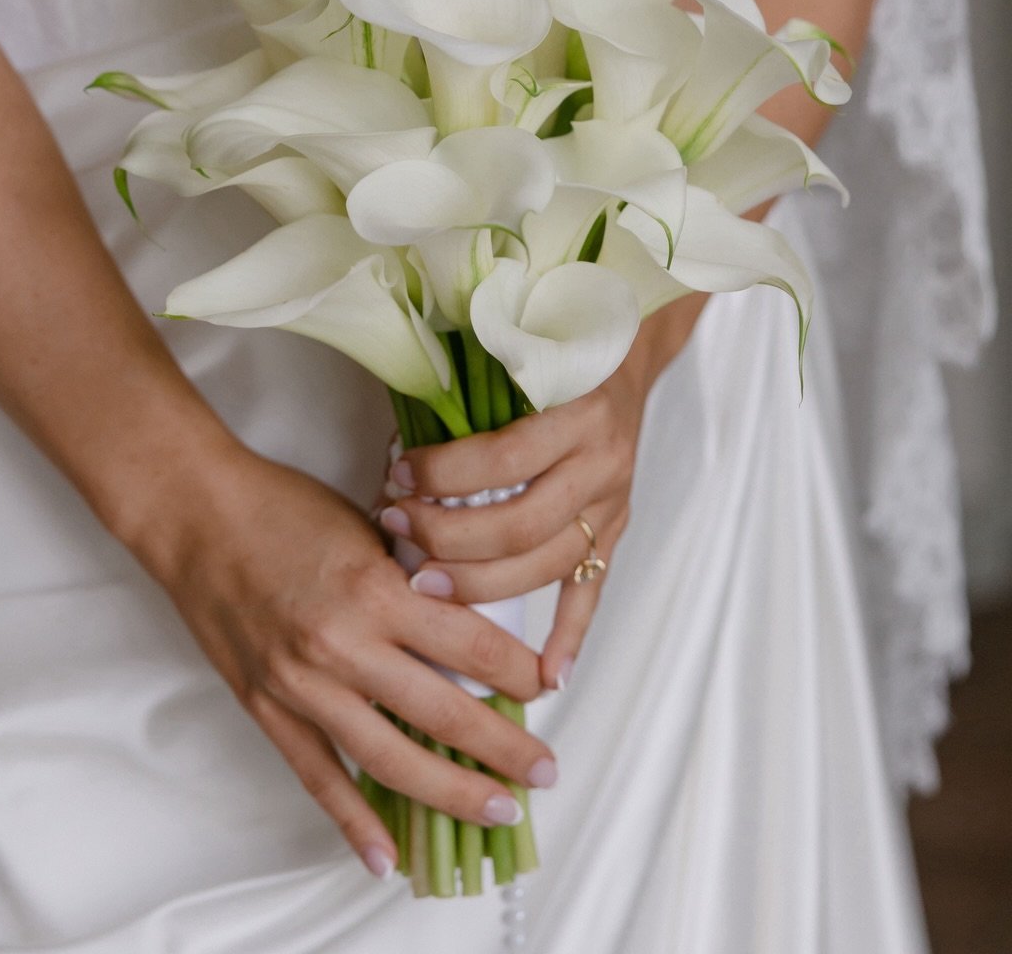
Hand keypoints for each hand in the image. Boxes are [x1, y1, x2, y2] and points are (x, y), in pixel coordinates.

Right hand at [134, 441, 556, 877]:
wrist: (197, 514)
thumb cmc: (280, 506)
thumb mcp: (366, 527)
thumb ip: (412, 578)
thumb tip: (465, 627)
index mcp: (375, 589)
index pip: (473, 646)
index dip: (520, 673)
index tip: (548, 687)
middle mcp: (342, 644)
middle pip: (446, 712)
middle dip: (505, 748)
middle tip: (545, 771)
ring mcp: (302, 684)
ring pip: (391, 760)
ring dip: (451, 792)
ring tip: (497, 810)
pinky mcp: (268, 707)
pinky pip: (319, 777)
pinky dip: (355, 822)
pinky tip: (389, 856)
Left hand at [381, 298, 702, 693]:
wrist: (625, 344)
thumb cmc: (553, 344)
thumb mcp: (516, 349)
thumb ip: (470, 391)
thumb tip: (395, 445)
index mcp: (576, 411)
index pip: (502, 459)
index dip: (444, 475)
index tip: (396, 477)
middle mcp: (601, 461)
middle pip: (520, 524)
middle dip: (448, 537)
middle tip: (396, 531)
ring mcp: (614, 502)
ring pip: (546, 565)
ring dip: (481, 584)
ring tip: (424, 585)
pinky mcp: (618, 529)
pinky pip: (594, 592)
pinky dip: (570, 638)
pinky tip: (545, 676)